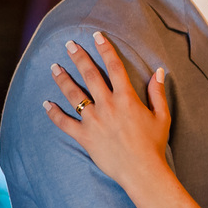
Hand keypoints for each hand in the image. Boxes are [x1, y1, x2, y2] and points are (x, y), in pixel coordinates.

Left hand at [44, 32, 169, 191]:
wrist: (142, 171)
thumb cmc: (154, 144)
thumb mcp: (162, 116)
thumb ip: (158, 92)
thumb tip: (159, 71)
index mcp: (126, 98)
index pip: (114, 66)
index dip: (105, 49)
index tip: (97, 36)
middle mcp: (107, 105)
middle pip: (89, 75)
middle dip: (78, 57)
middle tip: (69, 44)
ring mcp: (93, 121)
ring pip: (73, 94)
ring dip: (62, 79)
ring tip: (54, 67)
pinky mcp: (84, 136)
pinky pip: (64, 122)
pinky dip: (53, 113)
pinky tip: (46, 103)